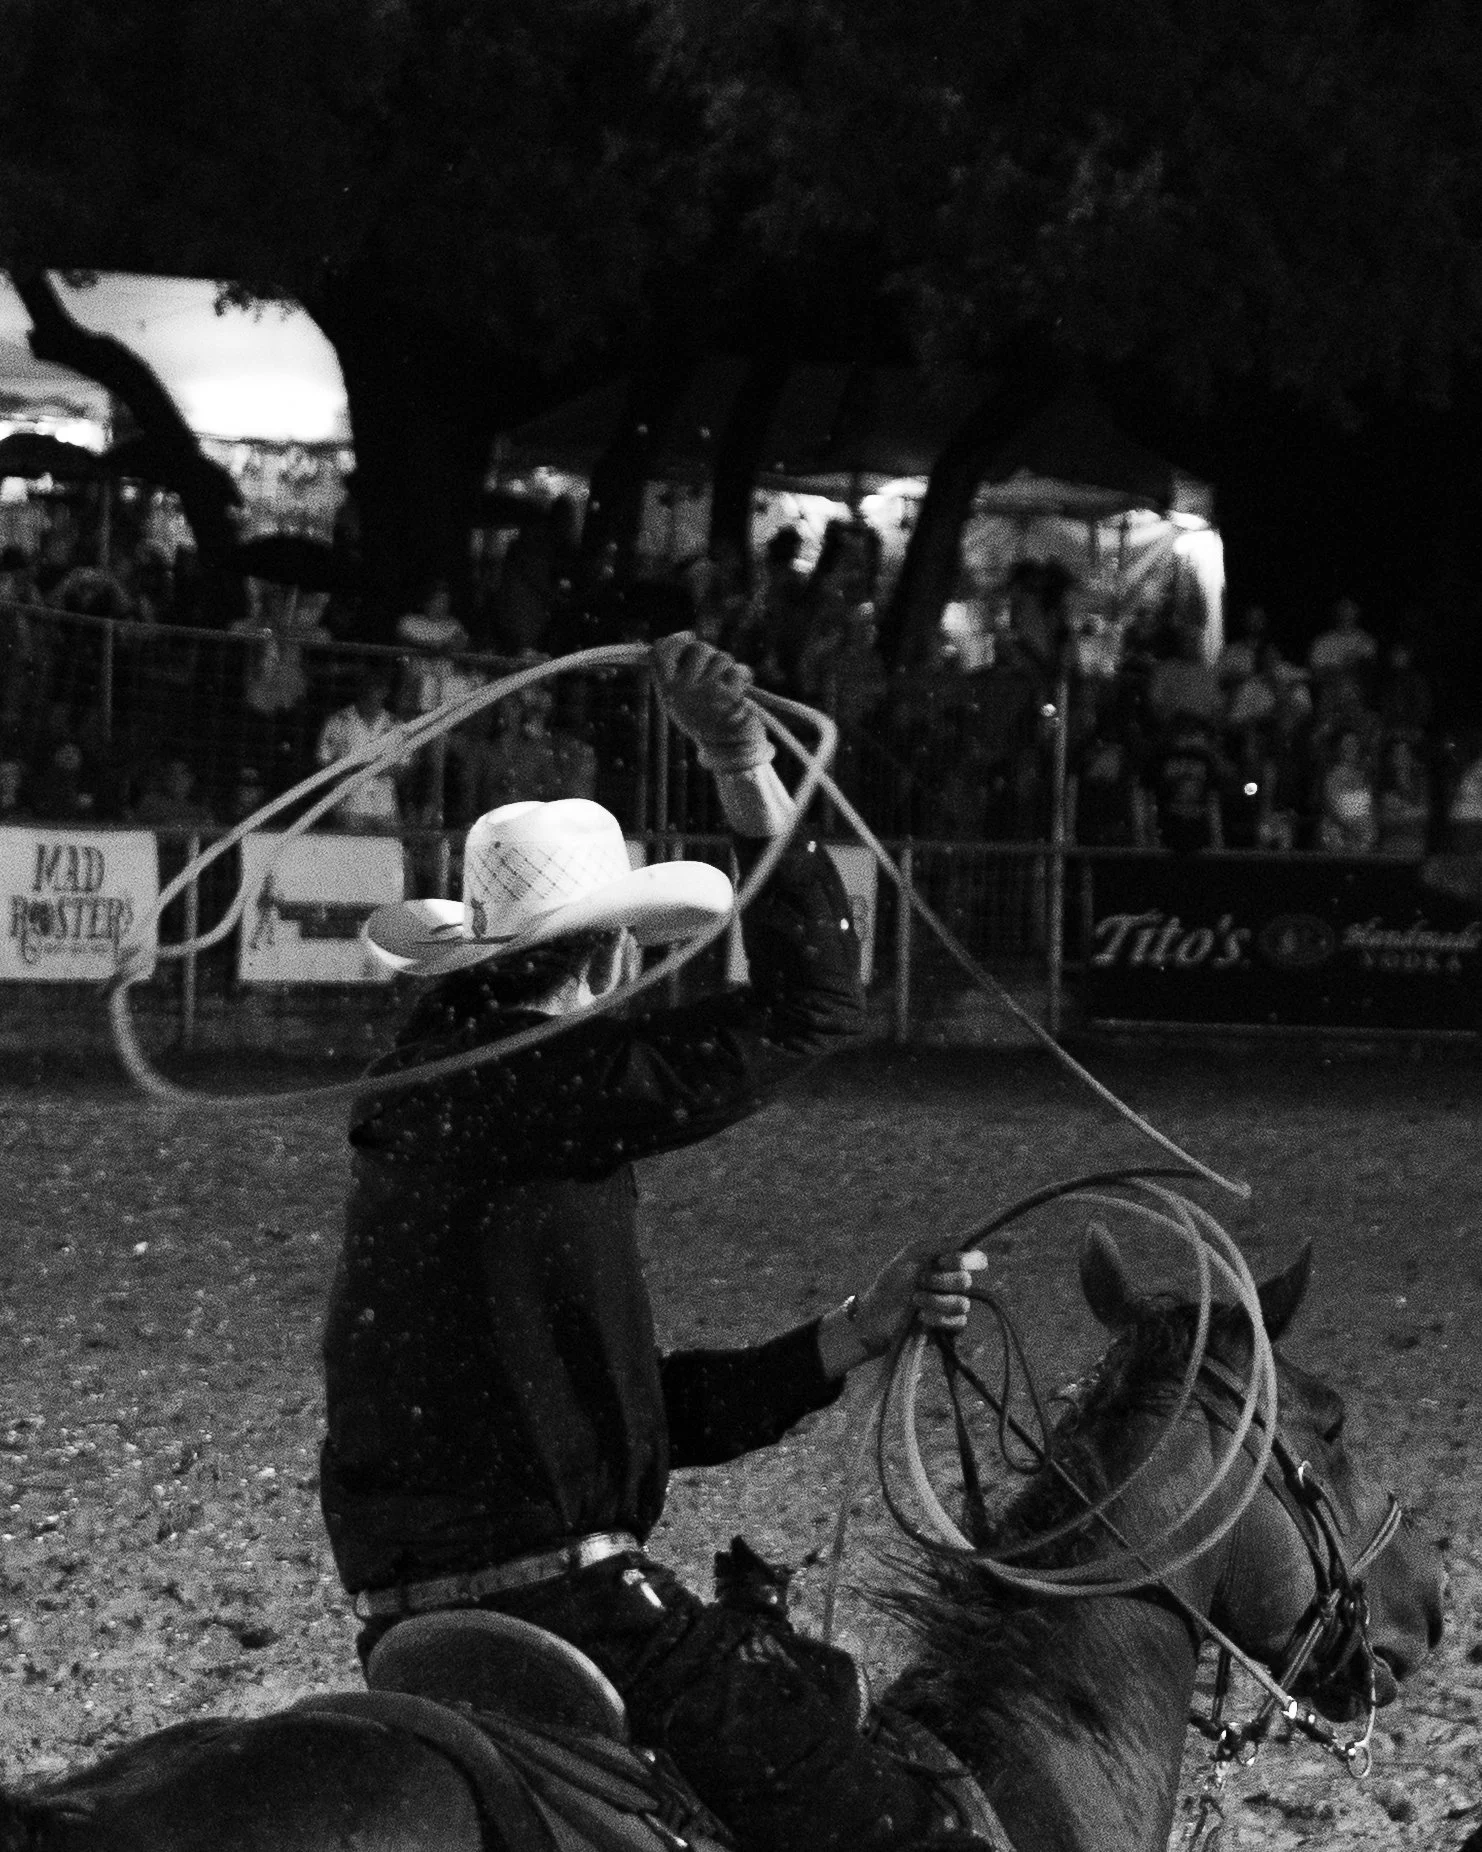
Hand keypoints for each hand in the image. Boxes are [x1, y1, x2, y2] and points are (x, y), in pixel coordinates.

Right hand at [650, 631, 772, 772]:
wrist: (728, 748)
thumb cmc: (706, 720)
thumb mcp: (681, 700)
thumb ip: (675, 673)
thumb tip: (669, 640)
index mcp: (667, 692)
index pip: (661, 653)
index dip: (677, 640)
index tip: (689, 636)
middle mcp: (682, 691)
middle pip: (698, 649)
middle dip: (711, 654)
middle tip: (716, 671)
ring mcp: (705, 692)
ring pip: (722, 658)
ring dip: (729, 668)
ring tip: (728, 687)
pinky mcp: (729, 695)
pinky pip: (738, 670)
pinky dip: (744, 676)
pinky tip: (741, 690)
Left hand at [819, 1249, 985, 1377]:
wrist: (876, 1313)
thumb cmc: (892, 1280)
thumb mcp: (911, 1255)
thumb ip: (937, 1244)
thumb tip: (964, 1238)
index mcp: (949, 1264)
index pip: (977, 1259)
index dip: (966, 1260)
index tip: (943, 1260)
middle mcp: (955, 1285)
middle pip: (965, 1281)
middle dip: (940, 1281)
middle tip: (920, 1280)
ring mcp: (953, 1307)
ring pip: (961, 1304)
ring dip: (936, 1301)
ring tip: (915, 1299)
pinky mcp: (949, 1328)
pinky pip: (958, 1323)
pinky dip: (938, 1318)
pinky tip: (921, 1316)